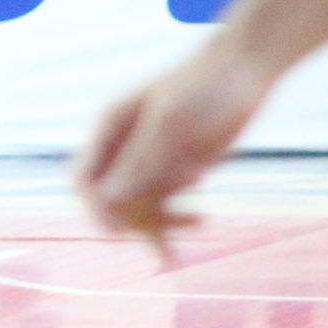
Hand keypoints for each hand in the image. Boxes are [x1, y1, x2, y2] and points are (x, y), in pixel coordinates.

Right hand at [73, 44, 272, 253]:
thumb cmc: (203, 88)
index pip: (83, 179)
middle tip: (159, 246)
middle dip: (129, 225)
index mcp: (110, 129)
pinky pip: (168, 204)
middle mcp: (124, 148)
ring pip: (140, 208)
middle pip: (110, 201)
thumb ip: (139, 161)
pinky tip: (201, 219)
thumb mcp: (170, 124)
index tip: (119, 232)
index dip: (94, 209)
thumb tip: (106, 199)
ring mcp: (151, 160)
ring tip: (175, 256)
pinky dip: (178, 219)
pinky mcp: (179, 167)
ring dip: (155, 230)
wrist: (245, 71)